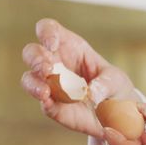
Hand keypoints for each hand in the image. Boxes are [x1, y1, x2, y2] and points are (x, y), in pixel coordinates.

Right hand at [21, 18, 136, 137]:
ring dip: (33, 83)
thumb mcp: (116, 80)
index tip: (51, 44)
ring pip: (29, 78)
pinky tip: (49, 103)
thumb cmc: (114, 87)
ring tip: (45, 91)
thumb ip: (105, 83)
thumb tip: (91, 92)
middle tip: (47, 69)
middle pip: (31, 52)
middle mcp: (55, 63)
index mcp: (69, 46)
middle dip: (35, 58)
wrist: (116, 115)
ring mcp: (50, 85)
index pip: (47, 29)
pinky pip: (42, 102)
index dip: (45, 33)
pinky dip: (43, 102)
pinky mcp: (52, 105)